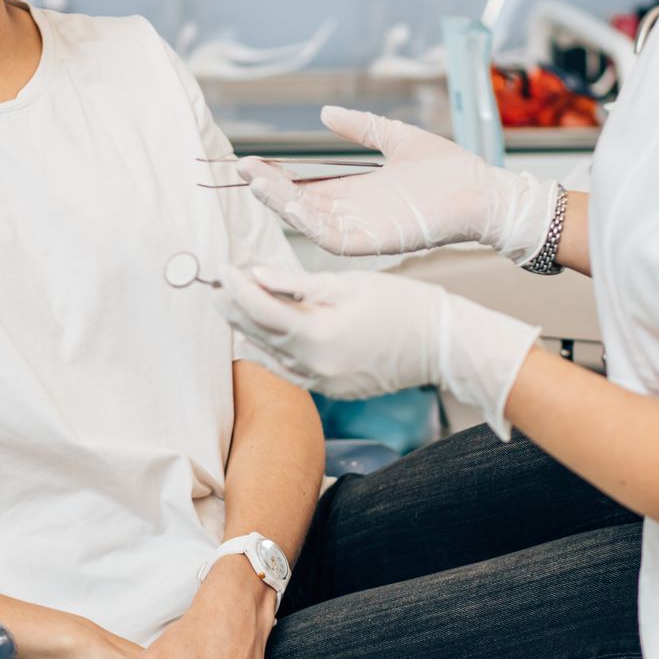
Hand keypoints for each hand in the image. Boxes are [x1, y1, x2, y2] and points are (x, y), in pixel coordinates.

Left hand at [215, 262, 541, 437]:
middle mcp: (315, 368)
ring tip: (231, 305)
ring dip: (249, 330)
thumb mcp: (349, 285)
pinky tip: (261, 335)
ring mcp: (324, 383)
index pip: (261, 311)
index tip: (223, 268)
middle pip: (259, 335)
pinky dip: (273, 349)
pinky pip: (291, 369)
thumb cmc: (405, 306)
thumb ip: (297, 285)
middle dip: (234, 308)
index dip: (237, 288)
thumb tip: (256, 275)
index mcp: (318, 337)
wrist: (444, 346)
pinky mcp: (333, 389)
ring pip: (271, 355)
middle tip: (214, 285)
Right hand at [237, 106, 557, 262]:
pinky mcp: (377, 243)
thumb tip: (325, 113)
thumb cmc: (449, 169)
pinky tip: (291, 204)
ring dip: (283, 206)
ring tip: (258, 183)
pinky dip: (309, 223)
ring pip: (310, 223)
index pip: (305, 188)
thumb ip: (361, 127)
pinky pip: (334, 238)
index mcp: (356, 192)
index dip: (277, 177)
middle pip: (300, 206)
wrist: (485, 192)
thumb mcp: (396, 137)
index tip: (249, 161)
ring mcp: (363, 230)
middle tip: (242, 170)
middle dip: (270, 191)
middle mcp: (354, 214)